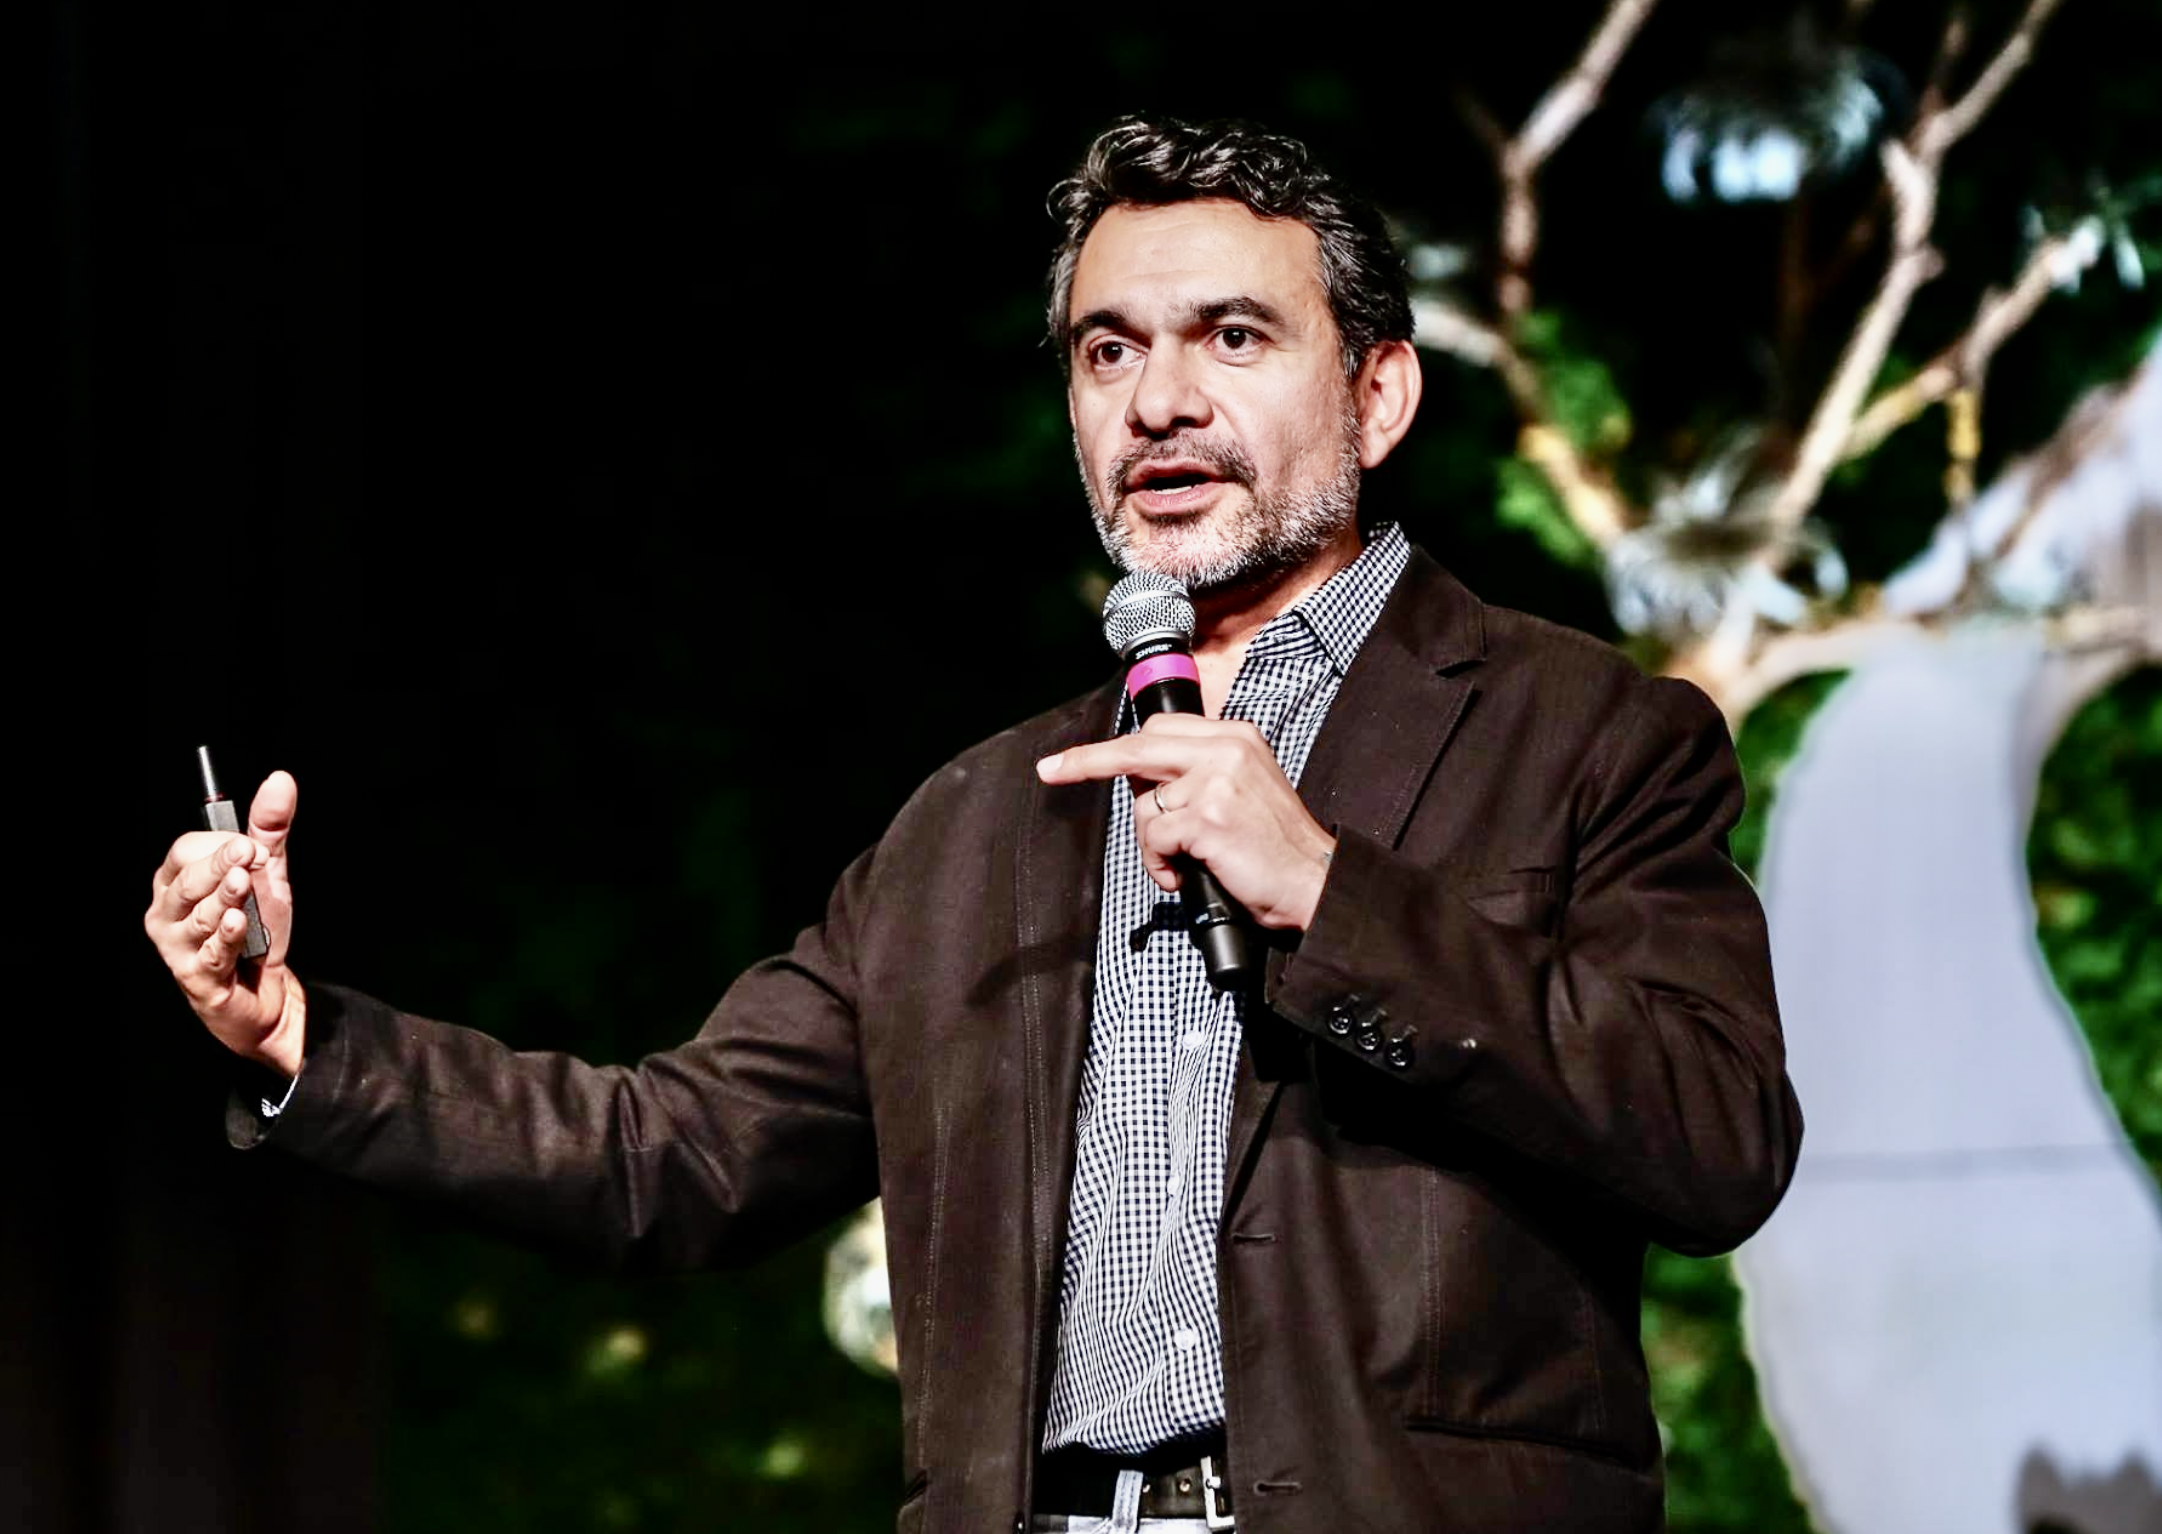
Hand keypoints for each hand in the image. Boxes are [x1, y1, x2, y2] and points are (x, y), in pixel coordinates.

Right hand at [144, 771, 305, 1075]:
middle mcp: (168, 912)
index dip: (219, 845)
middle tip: (249, 853)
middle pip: (187, 880)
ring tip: (244, 886)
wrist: (269, 991)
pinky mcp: (197, 977)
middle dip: (220, 865)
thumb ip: (270, 829)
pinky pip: (211, 952)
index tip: (256, 845)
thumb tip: (280, 780)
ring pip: (199, 916)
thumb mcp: (268, 873)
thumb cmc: (257, 928)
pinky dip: (226, 936)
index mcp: (177, 882)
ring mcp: (177, 947)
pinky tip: (238, 922)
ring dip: (226, 899)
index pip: (185, 851)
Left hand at [1037, 715, 1335, 929]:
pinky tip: (1184, 876)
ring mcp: (1217, 779)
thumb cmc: (1275, 850)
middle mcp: (1227, 747)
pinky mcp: (1208, 815)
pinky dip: (1160, 864)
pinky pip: (1154, 838)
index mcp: (1236, 736)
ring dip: (1151, 844)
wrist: (1316, 883)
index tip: (1073, 758)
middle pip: (1138, 745)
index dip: (1116, 747)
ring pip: (1145, 805)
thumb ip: (1198, 775)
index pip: (1160, 727)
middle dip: (1087, 761)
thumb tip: (1140, 783)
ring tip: (1182, 865)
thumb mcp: (1242, 791)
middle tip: (1051, 771)